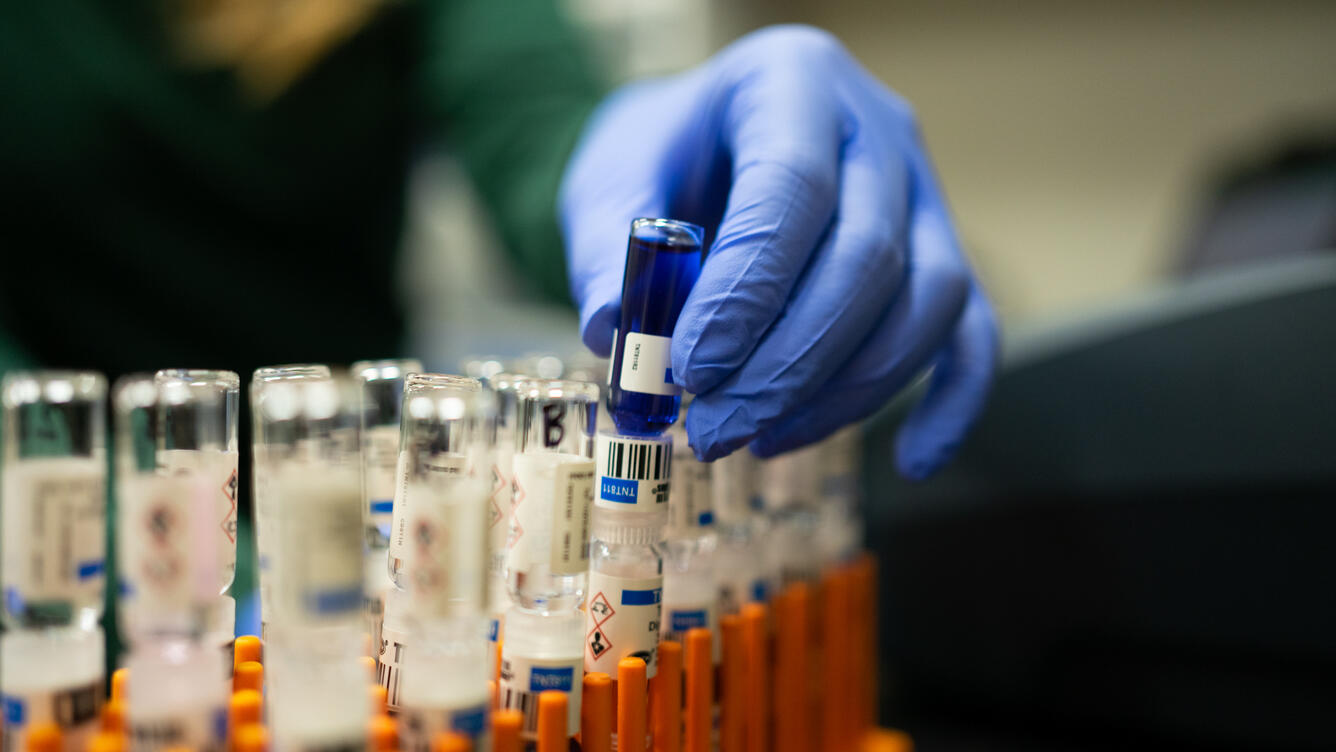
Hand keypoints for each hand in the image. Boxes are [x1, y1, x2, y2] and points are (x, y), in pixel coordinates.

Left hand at [559, 25, 997, 478]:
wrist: (706, 145)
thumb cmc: (662, 157)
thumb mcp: (612, 180)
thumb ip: (606, 248)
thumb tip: (613, 330)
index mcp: (792, 80)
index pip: (793, 188)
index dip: (748, 290)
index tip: (691, 368)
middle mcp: (877, 127)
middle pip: (868, 256)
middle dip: (787, 364)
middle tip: (713, 429)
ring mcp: (924, 190)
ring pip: (928, 301)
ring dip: (846, 392)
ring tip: (758, 438)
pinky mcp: (941, 252)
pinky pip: (972, 331)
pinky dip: (952, 401)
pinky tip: (911, 459)